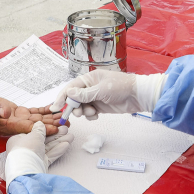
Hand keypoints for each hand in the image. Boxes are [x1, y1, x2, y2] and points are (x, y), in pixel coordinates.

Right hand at [0, 95, 60, 135]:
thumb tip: (6, 112)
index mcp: (10, 126)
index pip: (31, 128)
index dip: (44, 129)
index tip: (57, 128)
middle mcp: (17, 124)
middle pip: (39, 125)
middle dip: (53, 124)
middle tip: (68, 121)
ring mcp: (19, 119)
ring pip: (38, 119)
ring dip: (51, 117)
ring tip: (65, 115)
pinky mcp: (19, 113)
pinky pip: (34, 112)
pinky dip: (44, 110)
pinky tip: (53, 108)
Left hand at [5, 122, 74, 182]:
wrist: (27, 169)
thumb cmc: (26, 149)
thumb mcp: (34, 134)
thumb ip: (39, 129)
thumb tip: (40, 124)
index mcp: (18, 139)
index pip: (34, 132)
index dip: (45, 128)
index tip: (55, 125)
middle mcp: (25, 149)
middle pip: (43, 139)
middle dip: (55, 135)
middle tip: (66, 129)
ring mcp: (33, 157)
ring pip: (48, 147)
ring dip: (59, 141)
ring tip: (70, 136)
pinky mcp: (39, 165)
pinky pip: (49, 155)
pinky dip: (57, 150)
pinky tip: (66, 144)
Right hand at [50, 70, 166, 119]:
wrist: (138, 95)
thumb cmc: (121, 87)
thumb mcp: (101, 90)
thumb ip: (84, 94)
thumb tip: (69, 93)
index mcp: (89, 78)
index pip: (71, 87)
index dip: (62, 97)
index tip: (55, 107)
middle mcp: (90, 87)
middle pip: (74, 98)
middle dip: (73, 106)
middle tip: (77, 113)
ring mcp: (95, 97)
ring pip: (81, 106)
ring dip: (83, 111)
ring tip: (91, 113)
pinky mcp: (100, 106)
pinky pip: (89, 112)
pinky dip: (90, 115)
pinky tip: (96, 115)